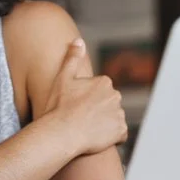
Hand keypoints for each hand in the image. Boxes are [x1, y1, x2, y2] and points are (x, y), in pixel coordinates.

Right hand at [44, 39, 126, 155]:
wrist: (61, 133)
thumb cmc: (59, 106)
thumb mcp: (62, 79)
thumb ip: (72, 58)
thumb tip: (79, 40)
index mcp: (104, 82)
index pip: (100, 92)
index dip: (88, 100)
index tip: (77, 107)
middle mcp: (116, 96)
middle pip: (109, 104)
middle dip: (99, 111)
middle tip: (81, 120)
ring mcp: (119, 114)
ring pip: (114, 119)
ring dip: (105, 124)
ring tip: (88, 130)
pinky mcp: (121, 131)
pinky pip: (119, 135)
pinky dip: (112, 137)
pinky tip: (97, 139)